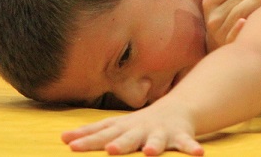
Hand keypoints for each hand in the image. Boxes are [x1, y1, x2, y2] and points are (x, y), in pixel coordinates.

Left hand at [62, 102, 201, 155]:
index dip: (88, 140)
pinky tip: (199, 155)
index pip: (102, 134)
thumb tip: (61, 138)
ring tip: (150, 153)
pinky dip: (192, 149)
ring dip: (154, 146)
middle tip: (111, 150)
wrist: (177, 109)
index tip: (71, 145)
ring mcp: (161, 132)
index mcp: (124, 128)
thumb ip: (91, 133)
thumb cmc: (138, 124)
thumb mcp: (116, 125)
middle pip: (128, 137)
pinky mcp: (180, 136)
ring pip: (158, 141)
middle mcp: (141, 129)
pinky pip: (187, 144)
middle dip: (120, 143)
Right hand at [202, 0, 260, 50]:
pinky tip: (248, 20)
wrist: (222, 42)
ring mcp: (219, 32)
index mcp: (210, 1)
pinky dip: (238, 28)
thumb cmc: (227, 11)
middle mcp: (212, 16)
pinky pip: (232, 35)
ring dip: (257, 0)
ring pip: (239, 12)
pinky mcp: (227, 45)